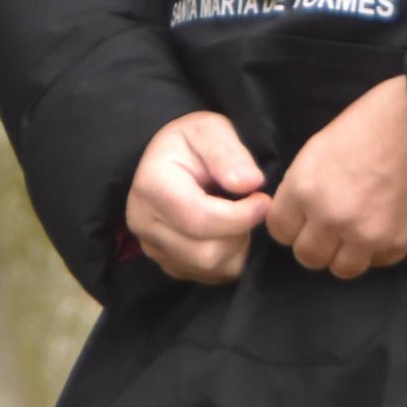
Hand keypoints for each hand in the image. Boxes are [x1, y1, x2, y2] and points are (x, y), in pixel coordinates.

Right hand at [123, 111, 270, 283]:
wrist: (171, 159)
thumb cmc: (193, 143)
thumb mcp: (209, 130)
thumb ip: (227, 152)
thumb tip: (250, 183)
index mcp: (151, 186)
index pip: (199, 219)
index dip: (240, 216)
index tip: (264, 199)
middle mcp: (143, 223)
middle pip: (206, 253)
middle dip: (239, 232)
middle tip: (251, 206)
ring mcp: (153, 248)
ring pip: (211, 268)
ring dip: (237, 245)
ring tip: (238, 215)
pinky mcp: (168, 264)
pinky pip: (211, 276)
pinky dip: (229, 257)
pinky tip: (228, 230)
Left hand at [267, 75, 406, 277]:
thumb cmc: (377, 119)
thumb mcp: (325, 143)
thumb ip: (308, 183)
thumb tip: (302, 209)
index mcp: (307, 187)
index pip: (280, 230)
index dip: (290, 223)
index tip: (301, 218)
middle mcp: (333, 218)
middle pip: (308, 257)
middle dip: (315, 244)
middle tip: (329, 228)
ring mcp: (369, 236)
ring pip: (344, 268)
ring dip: (347, 253)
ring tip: (357, 232)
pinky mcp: (402, 244)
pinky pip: (381, 261)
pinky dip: (380, 249)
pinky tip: (386, 225)